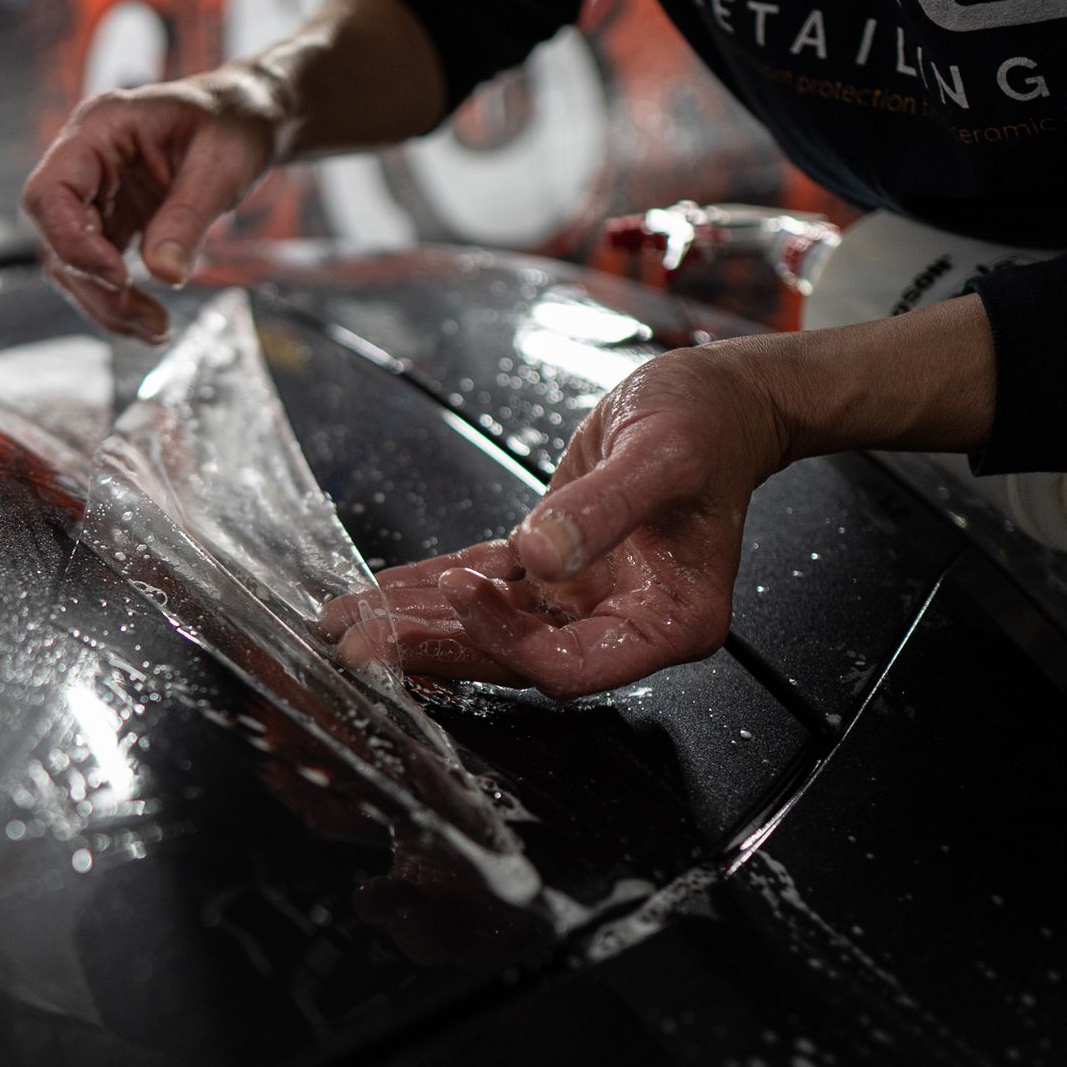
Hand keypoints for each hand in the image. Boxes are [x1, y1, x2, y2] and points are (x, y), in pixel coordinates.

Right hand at [21, 68, 287, 341]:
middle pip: (57, 238)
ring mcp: (95, 195)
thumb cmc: (235, 122)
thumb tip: (164, 275)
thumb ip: (188, 217)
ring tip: (157, 329)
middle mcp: (85, 163)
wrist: (248, 118)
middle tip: (150, 320)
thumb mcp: (222, 166)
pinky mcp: (111, 223)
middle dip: (98, 288)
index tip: (120, 277)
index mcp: (99, 129)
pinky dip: (120, 302)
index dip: (72, 242)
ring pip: (72, 264)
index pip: (50, 192)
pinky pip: (99, 271)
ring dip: (107, 305)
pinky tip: (150, 322)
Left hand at [319, 345, 788, 697]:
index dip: (506, 637)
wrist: (718, 403)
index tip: (459, 589)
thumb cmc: (709, 425)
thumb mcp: (663, 453)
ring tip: (348, 623)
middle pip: (516, 657)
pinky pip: (486, 588)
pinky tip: (380, 592)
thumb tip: (541, 552)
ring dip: (419, 624)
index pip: (570, 663)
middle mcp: (624, 624)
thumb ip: (604, 507)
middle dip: (435, 648)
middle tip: (359, 643)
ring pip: (490, 627)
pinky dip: (432, 589)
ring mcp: (587, 601)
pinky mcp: (556, 571)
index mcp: (669, 621)